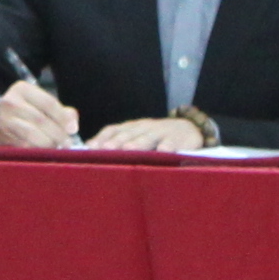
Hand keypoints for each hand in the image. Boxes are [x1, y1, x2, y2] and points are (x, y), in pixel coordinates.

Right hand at [0, 79, 79, 149]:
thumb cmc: (24, 113)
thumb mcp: (40, 104)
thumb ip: (62, 112)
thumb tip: (72, 127)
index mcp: (22, 89)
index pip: (48, 103)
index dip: (63, 118)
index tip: (72, 130)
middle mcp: (10, 102)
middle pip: (41, 120)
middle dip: (57, 134)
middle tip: (67, 144)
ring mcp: (3, 120)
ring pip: (32, 135)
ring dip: (48, 144)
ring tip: (56, 147)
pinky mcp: (0, 137)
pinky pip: (24, 146)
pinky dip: (37, 151)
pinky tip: (44, 152)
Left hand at [87, 115, 208, 153]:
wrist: (189, 129)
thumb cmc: (156, 137)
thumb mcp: (137, 136)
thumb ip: (118, 141)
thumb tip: (90, 149)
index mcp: (132, 127)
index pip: (114, 129)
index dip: (102, 137)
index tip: (90, 148)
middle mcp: (144, 128)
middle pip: (128, 134)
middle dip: (116, 142)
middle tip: (105, 150)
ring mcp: (161, 132)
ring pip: (147, 137)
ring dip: (137, 143)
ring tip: (128, 150)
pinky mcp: (178, 139)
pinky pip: (171, 143)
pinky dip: (167, 147)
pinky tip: (162, 152)